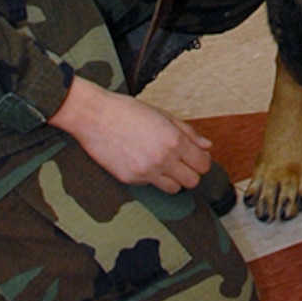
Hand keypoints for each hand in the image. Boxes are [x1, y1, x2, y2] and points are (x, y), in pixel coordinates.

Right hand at [51, 75, 212, 192]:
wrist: (94, 116)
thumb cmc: (127, 111)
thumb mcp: (163, 115)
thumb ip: (188, 132)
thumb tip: (207, 145)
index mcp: (173, 140)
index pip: (203, 164)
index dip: (203, 161)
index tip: (198, 157)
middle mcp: (162, 158)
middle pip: (193, 181)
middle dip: (191, 172)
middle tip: (183, 163)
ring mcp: (146, 172)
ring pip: (174, 189)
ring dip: (174, 179)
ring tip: (165, 165)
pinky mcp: (130, 179)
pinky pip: (151, 185)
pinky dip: (152, 178)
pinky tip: (144, 162)